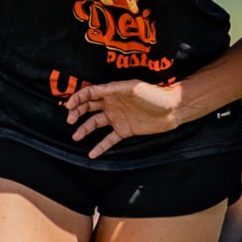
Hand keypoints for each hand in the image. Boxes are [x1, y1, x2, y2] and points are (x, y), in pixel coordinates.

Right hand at [63, 80, 184, 159]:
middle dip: (77, 112)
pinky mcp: (125, 130)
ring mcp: (118, 118)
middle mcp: (112, 104)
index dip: (78, 98)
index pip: (90, 93)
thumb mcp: (134, 87)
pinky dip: (100, 146)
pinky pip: (109, 139)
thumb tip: (95, 90)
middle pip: (89, 107)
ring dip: (84, 129)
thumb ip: (114, 89)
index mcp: (113, 91)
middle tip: (69, 120)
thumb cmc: (155, 95)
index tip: (69, 106)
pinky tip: (91, 154)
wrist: (172, 110)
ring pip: (95, 123)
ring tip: (75, 136)